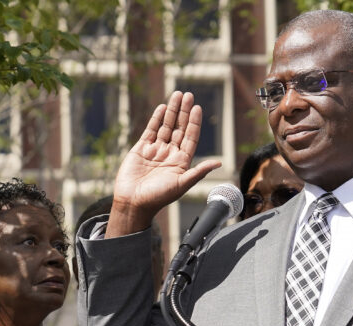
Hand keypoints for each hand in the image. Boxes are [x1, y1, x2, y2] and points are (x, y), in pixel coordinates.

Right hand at [106, 90, 220, 237]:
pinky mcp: (141, 149)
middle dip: (184, 112)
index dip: (194, 123)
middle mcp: (170, 154)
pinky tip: (162, 108)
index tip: (197, 108)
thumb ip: (199, 172)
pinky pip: (150, 131)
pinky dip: (156, 119)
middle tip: (188, 95)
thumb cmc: (158, 197)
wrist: (133, 203)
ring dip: (172, 111)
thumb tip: (218, 163)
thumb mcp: (182, 184)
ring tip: (176, 95)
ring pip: (166, 126)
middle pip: (179, 128)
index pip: (190, 138)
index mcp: (181, 162)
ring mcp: (155, 150)